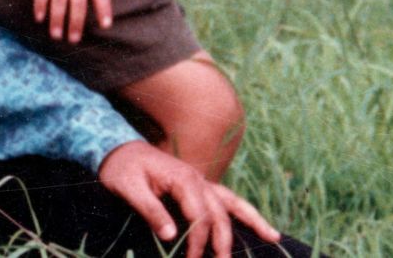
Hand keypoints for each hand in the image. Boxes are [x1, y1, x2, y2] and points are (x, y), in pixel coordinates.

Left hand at [98, 141, 278, 257]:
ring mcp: (202, 182)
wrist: (119, 150)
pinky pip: (228, 199)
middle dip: (223, 241)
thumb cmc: (122, 169)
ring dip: (252, 220)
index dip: (197, 241)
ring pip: (233, 202)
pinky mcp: (200, 187)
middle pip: (219, 214)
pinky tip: (259, 223)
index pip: (199, 216)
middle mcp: (198, 179)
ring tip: (273, 236)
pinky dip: (244, 211)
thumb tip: (170, 236)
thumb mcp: (129, 189)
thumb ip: (150, 210)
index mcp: (183, 179)